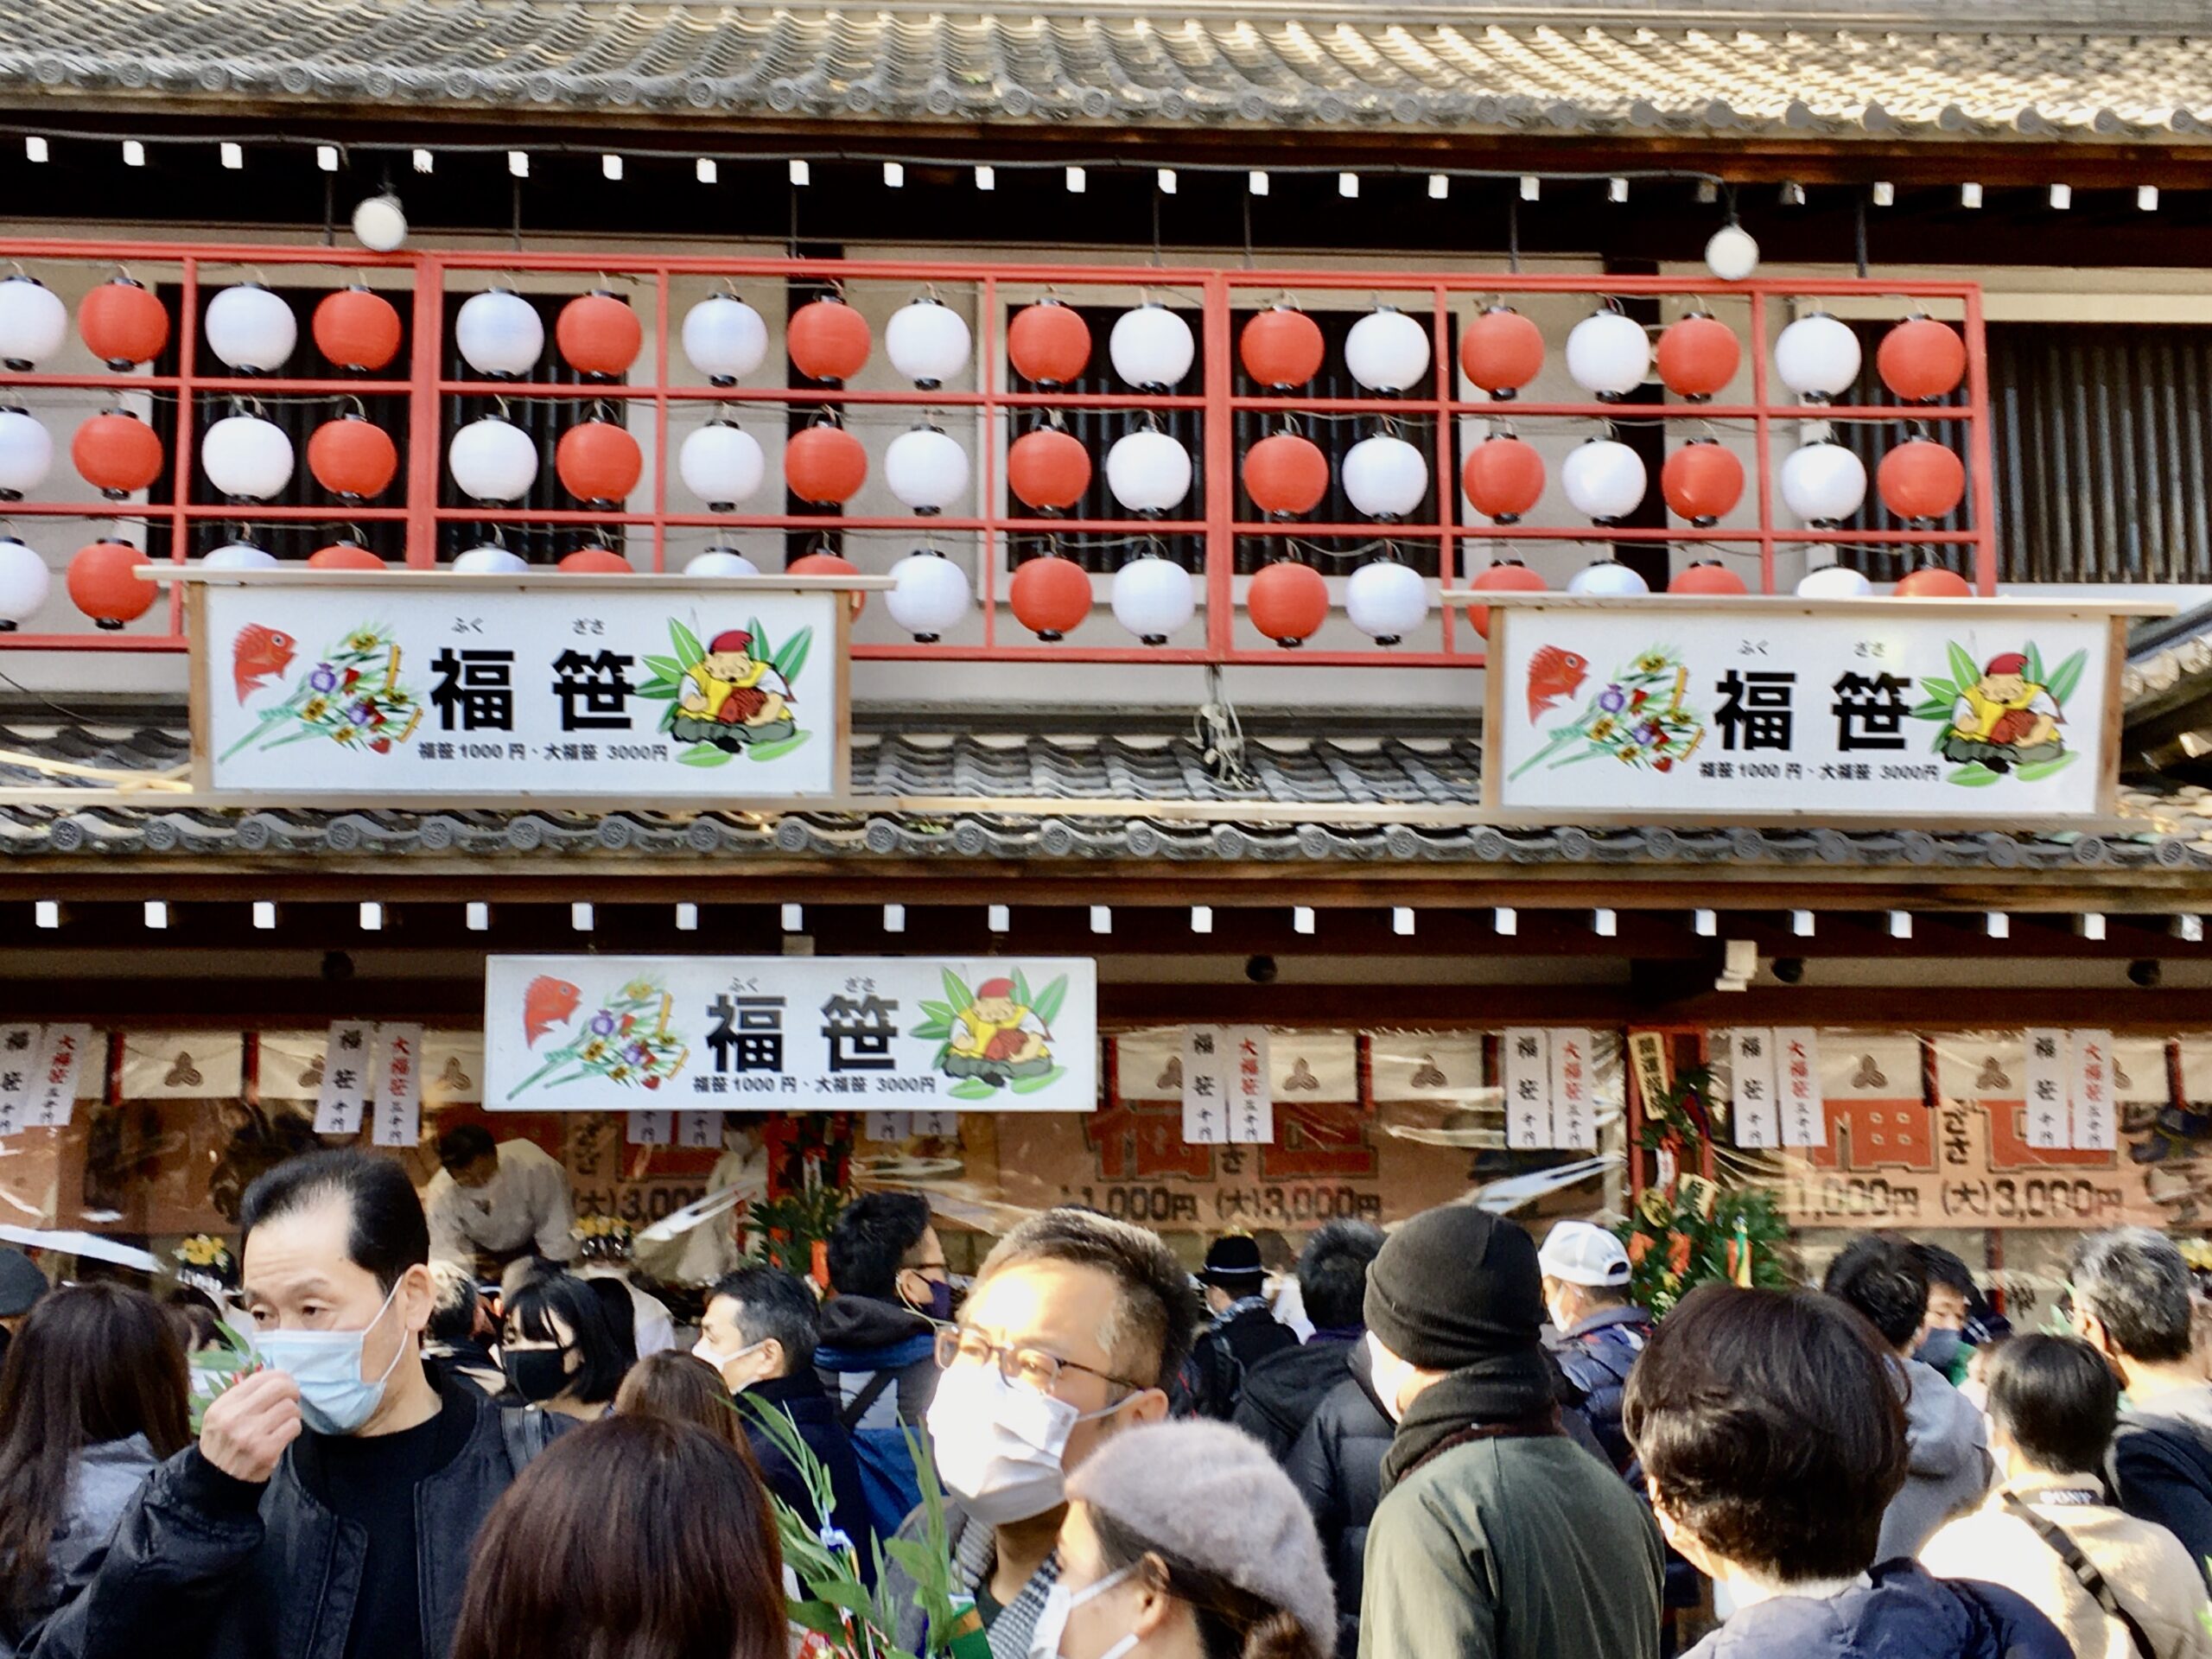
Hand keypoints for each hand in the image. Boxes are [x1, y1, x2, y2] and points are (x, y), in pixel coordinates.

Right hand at [200, 1368, 301, 1483]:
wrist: (216, 1482)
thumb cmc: (223, 1444)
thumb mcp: (220, 1417)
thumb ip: (244, 1396)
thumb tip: (277, 1377)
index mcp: (222, 1407)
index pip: (260, 1378)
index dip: (280, 1377)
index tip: (284, 1384)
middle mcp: (234, 1419)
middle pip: (280, 1387)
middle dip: (292, 1391)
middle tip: (292, 1399)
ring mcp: (251, 1435)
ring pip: (290, 1407)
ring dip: (292, 1413)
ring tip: (283, 1421)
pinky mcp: (266, 1451)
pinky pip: (293, 1426)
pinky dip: (293, 1429)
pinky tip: (283, 1435)